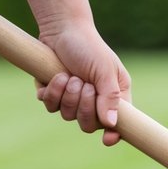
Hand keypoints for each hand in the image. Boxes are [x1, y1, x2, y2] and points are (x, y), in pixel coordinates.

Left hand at [36, 19, 130, 145]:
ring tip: (68, 75)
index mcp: (114, 96)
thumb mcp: (104, 69)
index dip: (113, 134)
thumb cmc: (89, 46)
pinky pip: (50, 106)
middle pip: (88, 124)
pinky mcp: (54, 95)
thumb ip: (109, 96)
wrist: (61, 29)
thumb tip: (111, 124)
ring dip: (67, 95)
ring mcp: (72, 100)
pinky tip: (56, 76)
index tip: (108, 139)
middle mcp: (94, 101)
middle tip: (83, 84)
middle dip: (83, 105)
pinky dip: (52, 92)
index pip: (117, 124)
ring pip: (68, 116)